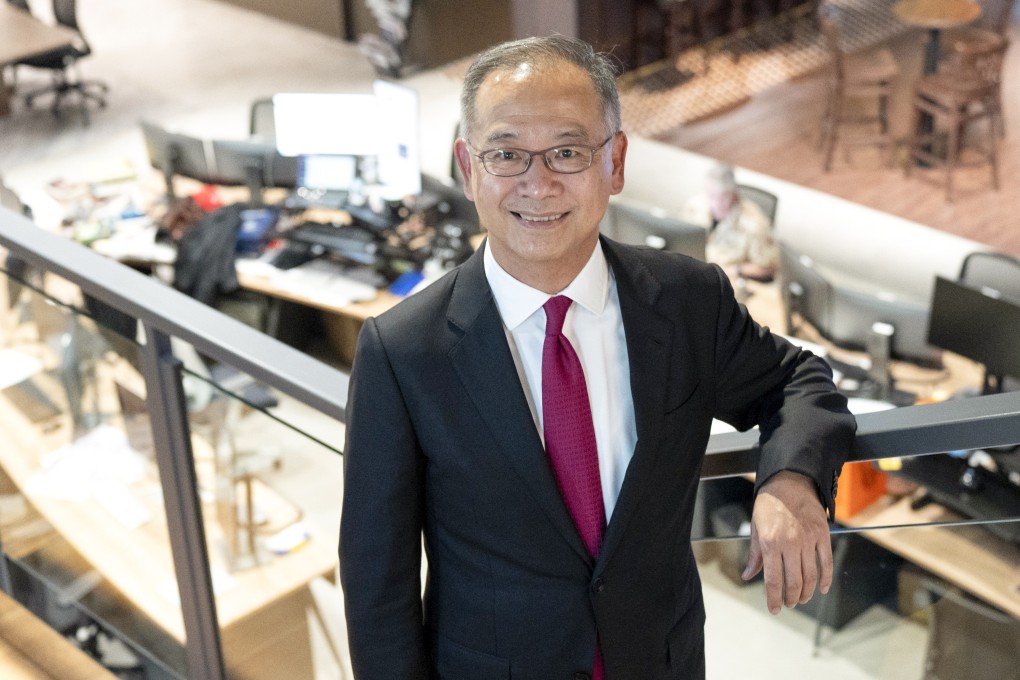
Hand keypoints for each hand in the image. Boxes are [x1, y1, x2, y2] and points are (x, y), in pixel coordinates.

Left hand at [742, 471, 832, 614]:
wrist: (789, 482)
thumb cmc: (769, 505)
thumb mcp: (756, 528)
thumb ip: (755, 555)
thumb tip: (747, 575)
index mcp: (770, 543)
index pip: (773, 580)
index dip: (774, 599)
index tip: (774, 609)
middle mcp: (790, 544)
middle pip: (794, 582)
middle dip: (791, 598)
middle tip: (789, 603)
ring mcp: (808, 540)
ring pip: (811, 576)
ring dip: (807, 592)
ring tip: (802, 598)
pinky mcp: (822, 535)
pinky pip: (826, 562)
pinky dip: (826, 578)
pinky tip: (822, 588)